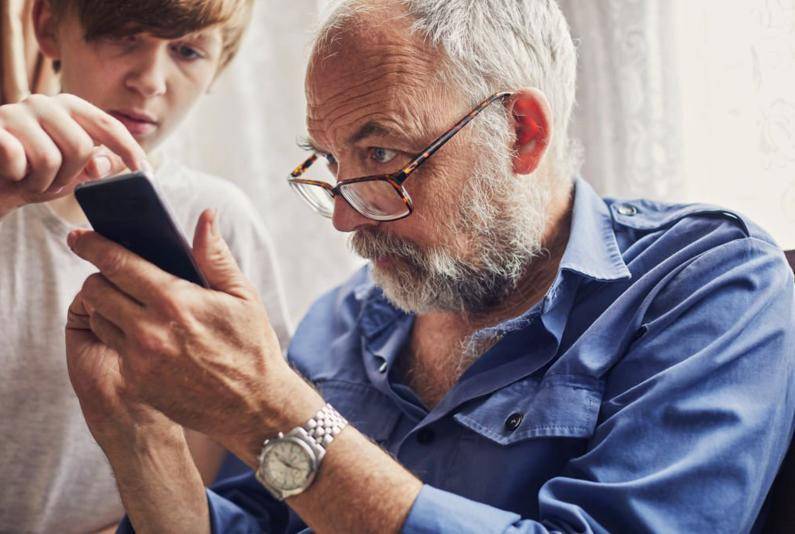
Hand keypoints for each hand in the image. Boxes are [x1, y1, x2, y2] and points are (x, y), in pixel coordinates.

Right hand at [0, 93, 146, 216]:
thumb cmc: (34, 174)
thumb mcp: (75, 172)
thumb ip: (99, 165)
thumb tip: (101, 164)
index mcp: (69, 108)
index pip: (109, 125)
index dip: (130, 149)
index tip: (146, 172)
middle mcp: (43, 102)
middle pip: (81, 147)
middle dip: (69, 176)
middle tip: (52, 181)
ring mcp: (14, 112)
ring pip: (50, 159)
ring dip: (42, 182)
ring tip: (30, 178)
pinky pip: (19, 159)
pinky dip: (18, 176)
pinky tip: (11, 172)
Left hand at [67, 209, 321, 454]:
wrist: (253, 406)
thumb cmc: (252, 348)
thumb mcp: (243, 297)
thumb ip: (216, 257)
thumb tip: (205, 218)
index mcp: (176, 301)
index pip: (118, 264)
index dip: (93, 246)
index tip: (80, 237)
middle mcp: (150, 330)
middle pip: (96, 290)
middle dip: (98, 276)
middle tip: (113, 274)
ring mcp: (140, 360)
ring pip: (98, 319)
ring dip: (106, 307)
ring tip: (130, 304)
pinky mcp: (137, 383)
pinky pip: (112, 348)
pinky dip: (121, 336)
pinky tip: (145, 336)